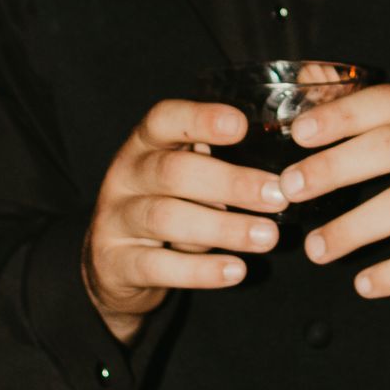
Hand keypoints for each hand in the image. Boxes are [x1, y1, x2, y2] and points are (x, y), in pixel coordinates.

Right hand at [82, 99, 285, 342]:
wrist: (111, 265)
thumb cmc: (164, 206)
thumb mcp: (180, 179)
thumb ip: (211, 167)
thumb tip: (272, 172)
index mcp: (144, 144)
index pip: (163, 119)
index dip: (200, 119)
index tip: (241, 126)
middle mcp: (125, 175)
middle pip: (173, 171)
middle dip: (230, 182)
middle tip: (277, 195)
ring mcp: (115, 219)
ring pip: (166, 218)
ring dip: (224, 228)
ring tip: (268, 237)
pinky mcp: (116, 264)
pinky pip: (159, 266)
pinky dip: (201, 270)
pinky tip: (236, 270)